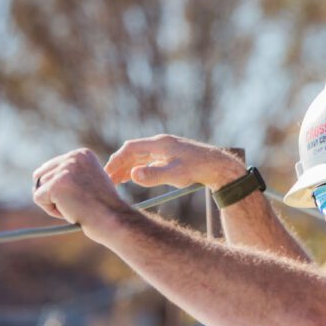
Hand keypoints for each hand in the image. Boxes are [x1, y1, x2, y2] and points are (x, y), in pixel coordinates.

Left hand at [32, 148, 131, 235]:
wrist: (113, 220)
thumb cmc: (104, 207)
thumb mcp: (89, 181)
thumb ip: (71, 174)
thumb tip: (39, 177)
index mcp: (82, 154)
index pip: (52, 167)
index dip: (64, 188)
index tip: (84, 195)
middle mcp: (72, 157)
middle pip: (43, 176)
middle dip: (56, 194)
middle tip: (80, 202)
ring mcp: (63, 170)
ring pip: (40, 188)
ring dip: (55, 202)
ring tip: (78, 206)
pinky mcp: (55, 185)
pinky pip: (38, 198)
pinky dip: (51, 210)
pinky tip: (72, 210)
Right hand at [104, 134, 245, 190]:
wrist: (218, 166)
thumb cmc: (198, 170)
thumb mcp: (176, 175)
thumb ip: (154, 175)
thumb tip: (133, 174)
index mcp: (159, 144)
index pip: (130, 149)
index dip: (117, 160)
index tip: (107, 173)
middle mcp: (161, 144)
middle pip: (132, 152)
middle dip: (119, 165)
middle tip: (108, 180)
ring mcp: (165, 149)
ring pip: (139, 157)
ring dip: (127, 167)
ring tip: (115, 181)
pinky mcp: (170, 156)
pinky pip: (148, 160)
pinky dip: (137, 168)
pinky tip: (132, 177)